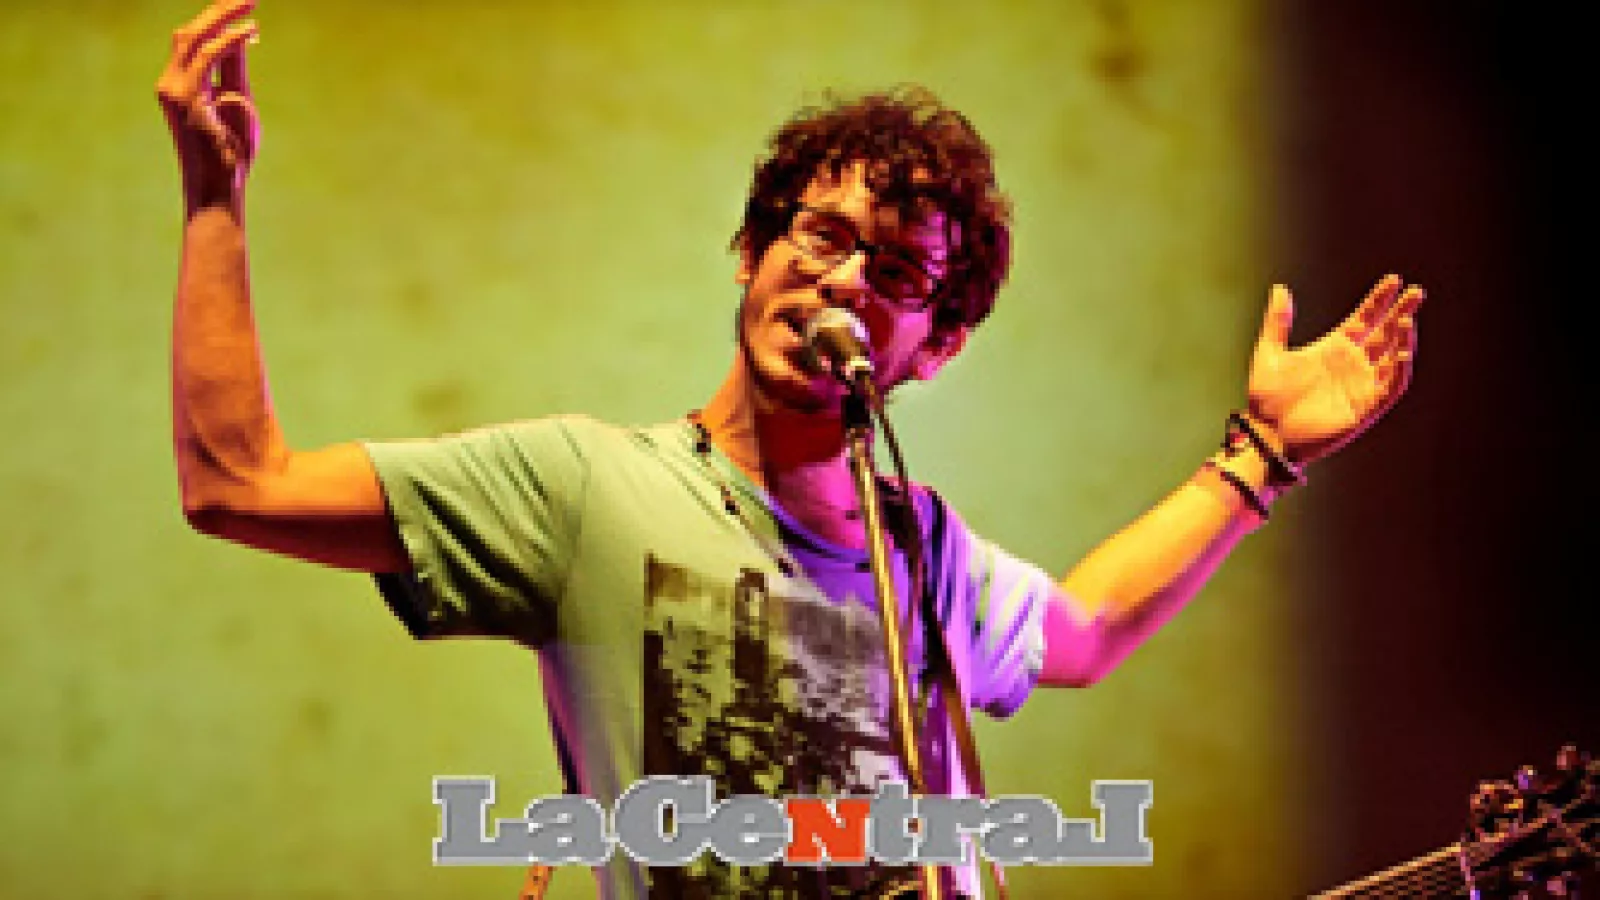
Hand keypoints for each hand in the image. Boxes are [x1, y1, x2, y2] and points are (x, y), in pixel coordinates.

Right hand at [155, 0, 259, 208]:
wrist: (220, 188)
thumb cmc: (232, 156)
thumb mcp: (239, 107)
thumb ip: (236, 75)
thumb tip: (242, 42)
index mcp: (180, 85)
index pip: (195, 43)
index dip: (220, 25)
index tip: (249, 18)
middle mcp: (170, 84)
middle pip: (190, 33)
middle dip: (218, 11)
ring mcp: (173, 91)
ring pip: (195, 39)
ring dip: (224, 18)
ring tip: (250, 3)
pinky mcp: (185, 99)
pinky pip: (208, 59)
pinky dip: (229, 42)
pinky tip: (249, 31)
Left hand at [1246, 274, 1423, 465]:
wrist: (1267, 435)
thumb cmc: (1265, 399)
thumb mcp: (1268, 353)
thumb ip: (1277, 322)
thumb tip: (1280, 289)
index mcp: (1333, 348)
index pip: (1364, 318)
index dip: (1379, 300)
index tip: (1393, 280)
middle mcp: (1351, 364)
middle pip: (1385, 333)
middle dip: (1400, 312)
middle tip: (1415, 292)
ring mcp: (1360, 385)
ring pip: (1391, 357)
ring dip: (1402, 338)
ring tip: (1407, 318)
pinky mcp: (1365, 407)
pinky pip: (1389, 387)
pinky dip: (1398, 370)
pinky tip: (1402, 352)